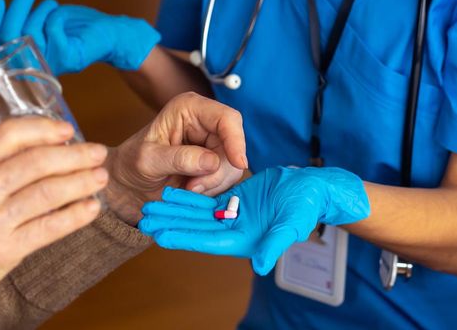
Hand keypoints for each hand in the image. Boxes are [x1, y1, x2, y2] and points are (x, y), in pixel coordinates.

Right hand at [0, 0, 160, 74]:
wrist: (103, 36)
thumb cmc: (67, 32)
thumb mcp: (31, 30)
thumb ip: (6, 37)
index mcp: (17, 63)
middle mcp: (30, 68)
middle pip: (7, 36)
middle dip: (15, 9)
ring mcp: (48, 64)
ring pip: (29, 31)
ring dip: (38, 10)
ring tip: (48, 3)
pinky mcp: (67, 57)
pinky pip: (51, 29)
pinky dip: (54, 15)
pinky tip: (58, 14)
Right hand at [0, 118, 107, 328]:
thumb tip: (43, 148)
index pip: (11, 134)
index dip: (45, 128)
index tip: (68, 130)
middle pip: (38, 161)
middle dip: (75, 155)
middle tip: (97, 153)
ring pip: (49, 192)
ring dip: (81, 182)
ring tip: (100, 178)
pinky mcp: (5, 248)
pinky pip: (50, 227)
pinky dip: (76, 216)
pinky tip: (91, 208)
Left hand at [104, 93, 248, 224]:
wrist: (127, 184)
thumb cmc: (131, 164)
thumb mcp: (149, 161)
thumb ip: (179, 159)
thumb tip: (212, 161)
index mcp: (188, 108)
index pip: (227, 118)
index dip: (236, 140)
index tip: (238, 164)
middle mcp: (204, 122)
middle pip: (233, 146)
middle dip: (216, 172)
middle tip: (192, 188)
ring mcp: (211, 143)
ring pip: (232, 166)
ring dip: (213, 184)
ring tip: (187, 189)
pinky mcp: (214, 163)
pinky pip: (226, 179)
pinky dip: (212, 190)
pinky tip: (192, 191)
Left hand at [138, 167, 370, 274]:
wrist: (313, 189)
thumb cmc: (305, 207)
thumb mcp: (291, 225)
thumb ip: (274, 245)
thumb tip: (261, 266)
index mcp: (243, 240)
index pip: (206, 240)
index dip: (183, 238)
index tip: (160, 236)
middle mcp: (232, 230)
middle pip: (194, 228)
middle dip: (170, 224)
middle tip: (143, 220)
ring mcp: (231, 216)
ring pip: (196, 214)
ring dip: (174, 211)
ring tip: (150, 207)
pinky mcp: (233, 201)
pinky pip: (205, 200)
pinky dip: (188, 197)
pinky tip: (170, 194)